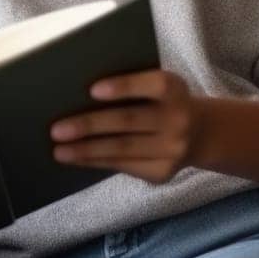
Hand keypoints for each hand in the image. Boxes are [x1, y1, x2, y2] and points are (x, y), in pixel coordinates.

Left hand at [49, 69, 207, 184]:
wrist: (201, 133)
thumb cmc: (164, 102)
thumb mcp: (160, 87)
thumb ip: (135, 87)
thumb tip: (80, 97)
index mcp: (175, 89)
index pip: (152, 85)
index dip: (123, 87)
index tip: (93, 90)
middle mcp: (178, 119)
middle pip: (129, 120)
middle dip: (90, 125)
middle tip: (57, 130)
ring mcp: (172, 149)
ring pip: (123, 148)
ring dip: (86, 150)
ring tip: (59, 150)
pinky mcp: (163, 172)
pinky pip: (124, 166)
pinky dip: (96, 162)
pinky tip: (76, 159)